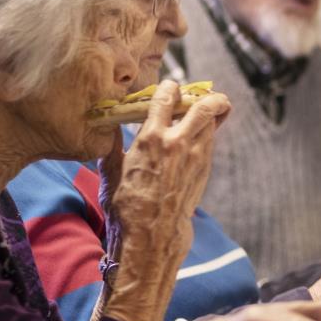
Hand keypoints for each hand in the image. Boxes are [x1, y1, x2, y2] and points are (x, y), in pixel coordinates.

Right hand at [99, 81, 232, 320]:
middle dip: (211, 97)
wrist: (153, 235)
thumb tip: (108, 128)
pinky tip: (197, 138)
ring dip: (210, 115)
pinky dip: (206, 135)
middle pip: (207, 106)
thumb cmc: (126, 206)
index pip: (167, 97)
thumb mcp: (111, 172)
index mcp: (151, 138)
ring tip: (204, 114)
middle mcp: (178, 143)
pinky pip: (210, 142)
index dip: (171, 86)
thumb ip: (112, 145)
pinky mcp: (205, 169)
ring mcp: (197, 156)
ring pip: (212, 123)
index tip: (171, 86)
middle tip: (204, 97)